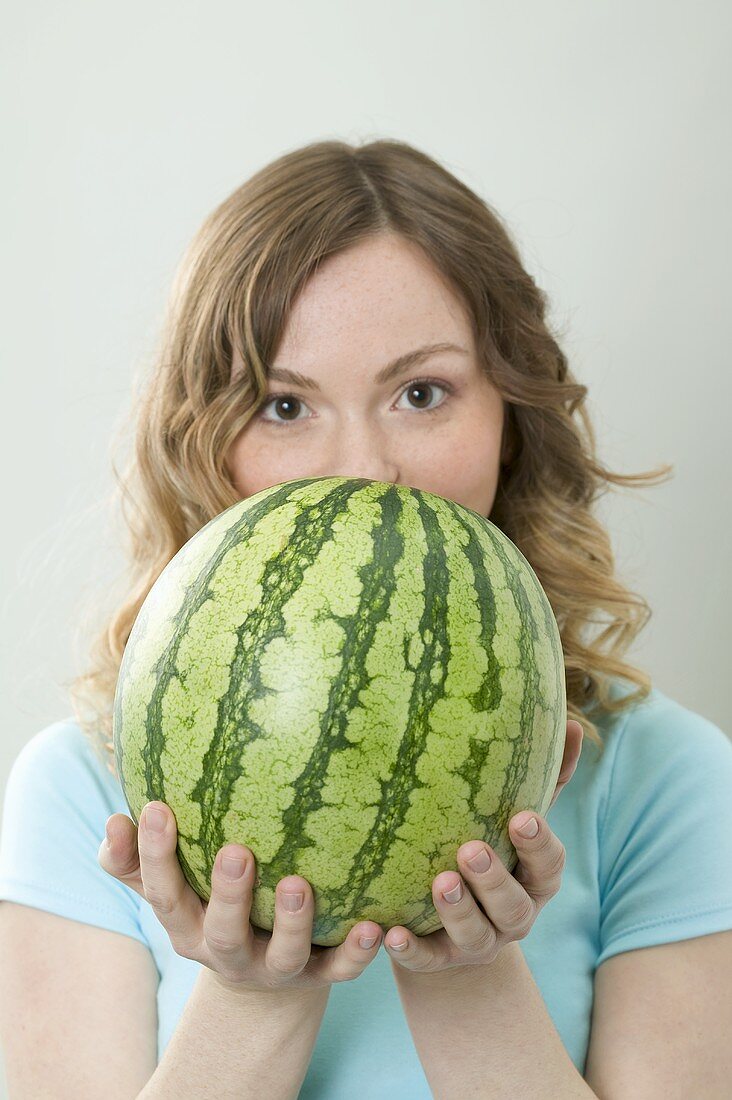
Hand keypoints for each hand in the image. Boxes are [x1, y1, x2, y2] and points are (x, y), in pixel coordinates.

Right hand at [98, 801, 383, 994]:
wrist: (263, 976)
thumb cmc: (209, 903)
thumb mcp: (172, 886)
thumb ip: (135, 858)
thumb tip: (116, 820)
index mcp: (188, 926)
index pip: (163, 895)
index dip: (155, 856)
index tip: (158, 807)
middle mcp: (228, 953)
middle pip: (223, 933)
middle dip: (228, 896)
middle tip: (237, 851)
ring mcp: (275, 968)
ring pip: (283, 955)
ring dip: (292, 923)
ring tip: (299, 884)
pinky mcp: (319, 975)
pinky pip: (340, 970)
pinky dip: (358, 953)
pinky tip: (376, 926)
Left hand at [384, 719, 583, 975]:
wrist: (452, 924)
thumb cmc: (492, 850)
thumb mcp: (515, 820)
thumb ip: (544, 780)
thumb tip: (573, 724)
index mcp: (535, 880)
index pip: (549, 865)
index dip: (538, 844)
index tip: (521, 817)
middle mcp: (514, 917)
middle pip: (514, 907)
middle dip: (494, 880)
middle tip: (470, 850)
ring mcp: (479, 944)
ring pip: (475, 936)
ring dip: (457, 911)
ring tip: (439, 881)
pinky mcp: (440, 962)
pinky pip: (427, 962)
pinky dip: (410, 950)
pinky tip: (389, 933)